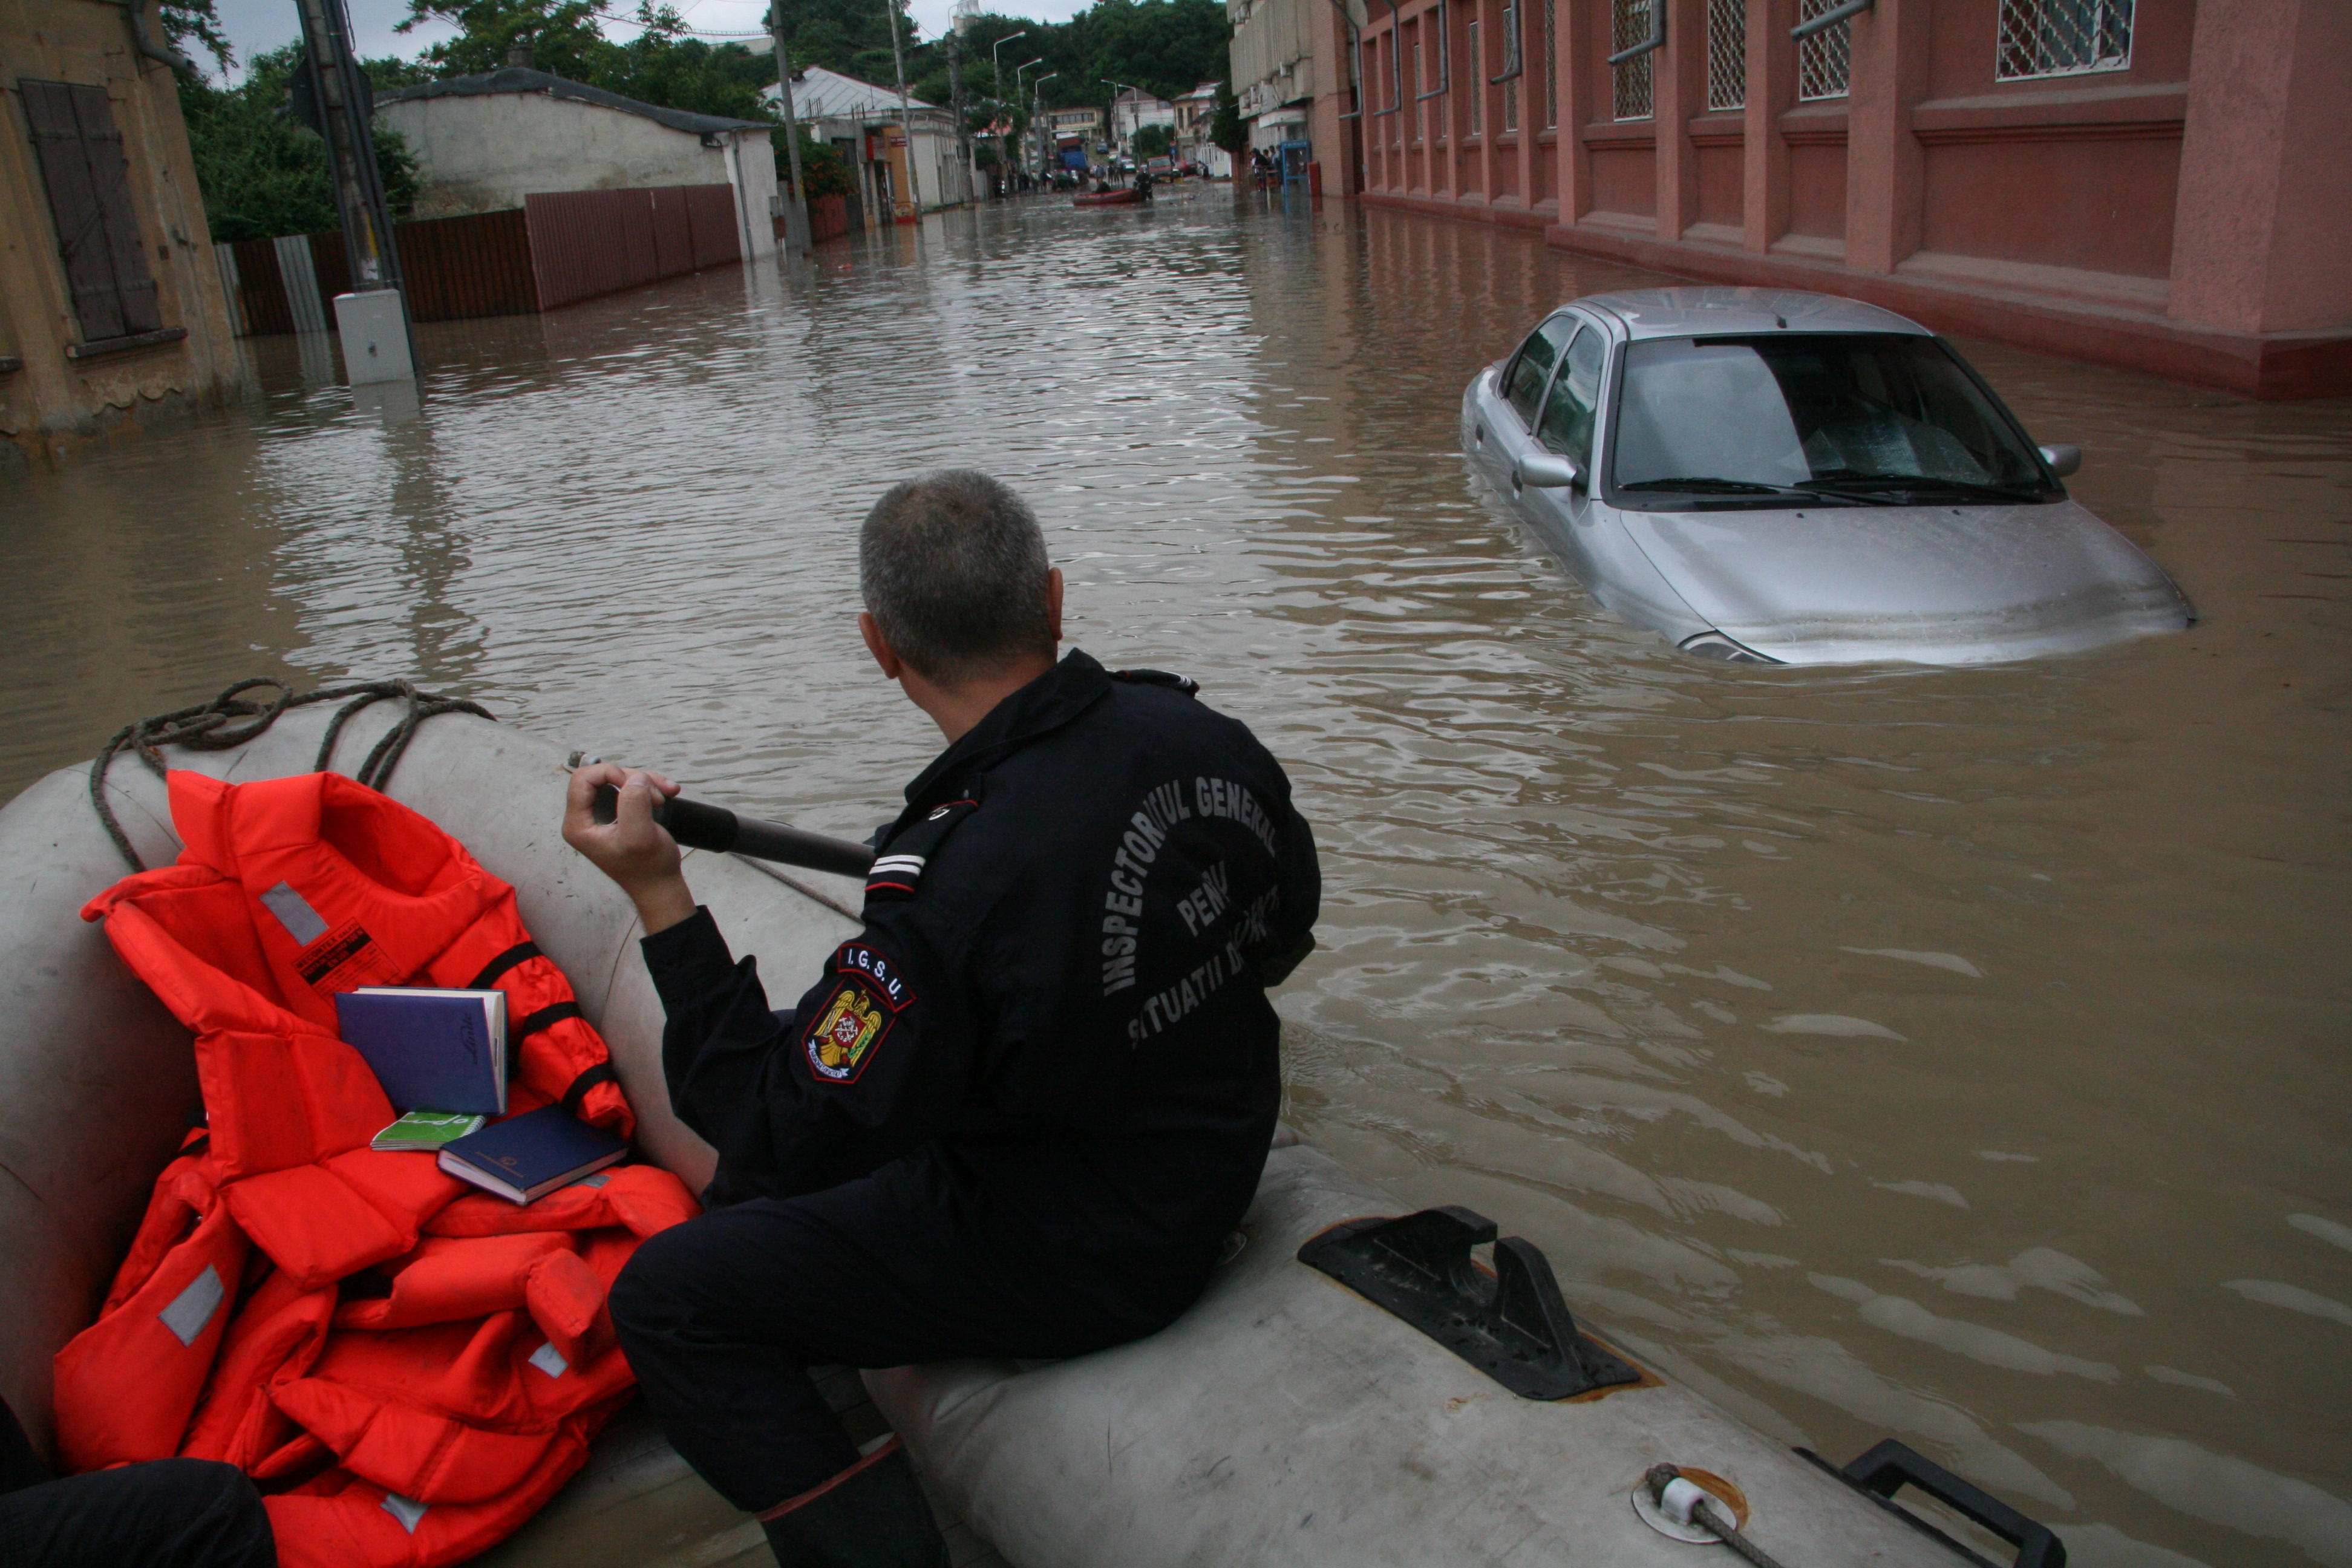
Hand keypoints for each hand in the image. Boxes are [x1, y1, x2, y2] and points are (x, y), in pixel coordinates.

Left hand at [563, 763, 695, 933]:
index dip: (610, 773)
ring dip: (646, 782)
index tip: (636, 787)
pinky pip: (630, 788)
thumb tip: (635, 778)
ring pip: (619, 780)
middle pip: (602, 776)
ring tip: (665, 798)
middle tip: (657, 796)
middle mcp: (585, 818)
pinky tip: (668, 795)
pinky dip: (650, 788)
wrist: (660, 886)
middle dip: (632, 779)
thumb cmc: (648, 868)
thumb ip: (633, 803)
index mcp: (578, 825)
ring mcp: (602, 814)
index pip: (583, 780)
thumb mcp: (640, 835)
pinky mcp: (618, 813)